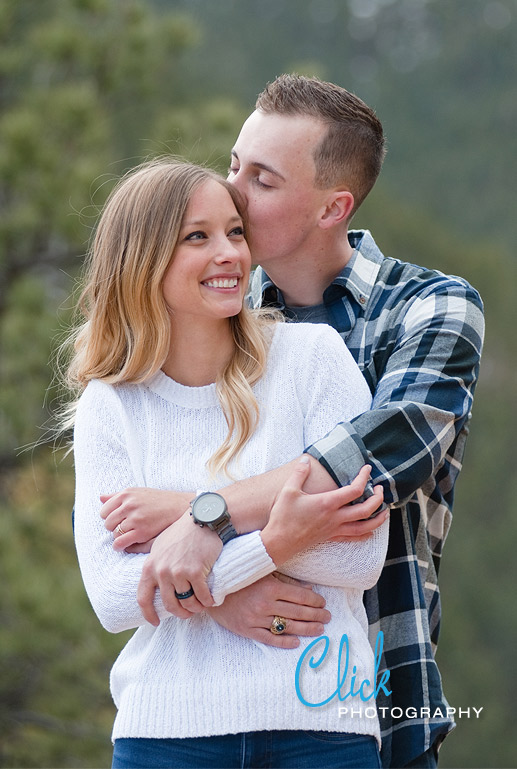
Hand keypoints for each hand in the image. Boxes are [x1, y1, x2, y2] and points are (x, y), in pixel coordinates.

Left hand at [100, 487, 191, 550]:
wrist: (178, 507)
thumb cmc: (157, 500)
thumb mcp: (137, 492)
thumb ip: (117, 495)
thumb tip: (100, 497)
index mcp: (126, 494)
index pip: (104, 511)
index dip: (110, 518)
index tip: (119, 521)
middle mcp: (129, 505)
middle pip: (108, 523)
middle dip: (114, 527)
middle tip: (125, 529)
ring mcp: (135, 518)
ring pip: (114, 533)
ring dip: (119, 537)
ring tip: (128, 535)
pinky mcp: (142, 531)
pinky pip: (120, 542)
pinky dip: (119, 546)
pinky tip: (123, 546)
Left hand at [137, 511, 221, 624]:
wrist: (201, 519)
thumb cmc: (180, 531)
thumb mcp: (158, 542)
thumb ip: (145, 553)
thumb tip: (124, 550)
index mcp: (150, 566)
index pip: (143, 598)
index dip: (148, 614)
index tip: (155, 622)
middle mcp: (162, 571)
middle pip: (169, 604)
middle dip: (180, 613)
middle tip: (187, 613)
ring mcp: (179, 572)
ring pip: (187, 602)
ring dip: (196, 608)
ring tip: (201, 606)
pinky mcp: (196, 572)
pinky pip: (202, 596)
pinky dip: (208, 601)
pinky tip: (212, 600)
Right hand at [207, 572, 330, 648]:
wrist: (211, 589)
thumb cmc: (240, 578)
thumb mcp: (263, 573)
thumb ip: (286, 580)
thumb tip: (309, 587)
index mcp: (270, 587)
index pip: (300, 596)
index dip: (315, 600)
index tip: (323, 603)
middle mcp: (264, 604)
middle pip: (297, 612)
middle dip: (316, 615)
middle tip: (328, 617)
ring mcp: (255, 619)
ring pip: (287, 626)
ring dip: (307, 629)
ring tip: (319, 630)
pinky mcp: (246, 630)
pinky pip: (269, 638)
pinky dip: (283, 641)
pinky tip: (296, 642)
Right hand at [261, 459, 385, 565]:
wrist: (278, 543)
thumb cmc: (283, 517)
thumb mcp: (288, 491)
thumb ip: (299, 473)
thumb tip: (306, 460)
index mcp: (327, 503)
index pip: (354, 489)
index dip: (364, 477)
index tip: (367, 468)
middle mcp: (335, 517)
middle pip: (366, 509)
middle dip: (378, 499)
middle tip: (380, 489)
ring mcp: (334, 529)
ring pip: (364, 527)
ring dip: (378, 519)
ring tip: (385, 511)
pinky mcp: (330, 538)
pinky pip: (353, 538)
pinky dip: (365, 534)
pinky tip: (370, 532)